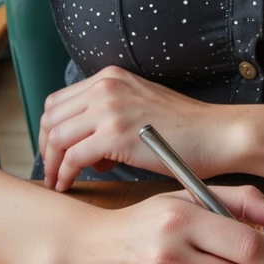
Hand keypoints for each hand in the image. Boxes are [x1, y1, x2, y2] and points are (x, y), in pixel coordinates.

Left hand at [39, 65, 235, 189]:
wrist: (217, 134)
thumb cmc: (187, 129)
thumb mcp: (141, 107)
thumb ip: (111, 117)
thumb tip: (88, 148)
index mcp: (111, 77)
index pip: (60, 101)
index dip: (50, 129)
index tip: (53, 152)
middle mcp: (106, 87)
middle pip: (51, 116)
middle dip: (45, 147)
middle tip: (51, 171)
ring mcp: (110, 108)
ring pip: (57, 136)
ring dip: (51, 163)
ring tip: (57, 182)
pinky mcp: (115, 134)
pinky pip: (73, 156)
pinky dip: (65, 174)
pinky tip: (69, 185)